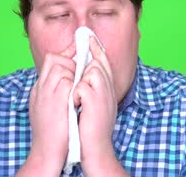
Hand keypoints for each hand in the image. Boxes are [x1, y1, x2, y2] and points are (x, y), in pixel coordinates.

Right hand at [18, 43, 74, 175]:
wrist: (45, 151)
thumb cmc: (49, 133)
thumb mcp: (45, 108)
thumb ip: (52, 93)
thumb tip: (64, 82)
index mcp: (39, 89)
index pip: (50, 61)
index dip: (65, 54)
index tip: (77, 51)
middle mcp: (41, 87)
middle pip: (54, 58)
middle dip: (70, 59)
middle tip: (82, 66)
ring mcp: (47, 92)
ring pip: (61, 66)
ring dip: (74, 70)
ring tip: (81, 81)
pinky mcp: (57, 99)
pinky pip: (67, 79)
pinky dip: (76, 81)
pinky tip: (81, 88)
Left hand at [74, 36, 125, 174]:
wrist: (96, 148)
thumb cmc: (92, 128)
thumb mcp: (96, 104)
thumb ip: (92, 88)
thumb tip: (83, 75)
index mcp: (109, 89)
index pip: (104, 62)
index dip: (97, 49)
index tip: (89, 37)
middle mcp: (109, 89)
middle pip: (99, 63)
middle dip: (87, 62)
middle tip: (79, 62)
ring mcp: (103, 95)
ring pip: (91, 71)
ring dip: (80, 81)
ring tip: (77, 96)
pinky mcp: (94, 102)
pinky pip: (82, 86)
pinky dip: (76, 94)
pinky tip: (76, 105)